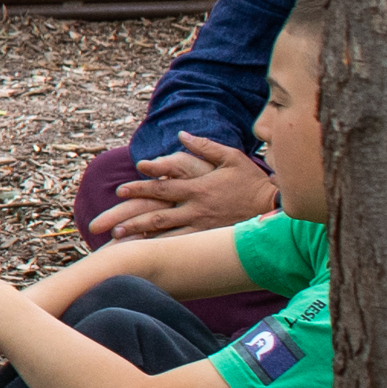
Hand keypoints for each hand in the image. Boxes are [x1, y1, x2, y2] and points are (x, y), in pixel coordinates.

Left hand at [101, 133, 272, 236]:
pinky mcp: (209, 238)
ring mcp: (202, 225)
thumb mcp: (231, 157)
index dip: (140, 186)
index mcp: (198, 188)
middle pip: (157, 213)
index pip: (162, 186)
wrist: (276, 208)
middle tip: (110, 221)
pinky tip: (146, 252)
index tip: (120, 190)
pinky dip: (163, 248)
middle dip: (130, 217)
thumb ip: (204, 147)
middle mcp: (196, 208)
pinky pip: (182, 245)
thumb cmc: (253, 181)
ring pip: (165, 232)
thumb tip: (182, 135)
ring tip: (118, 237)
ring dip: (140, 235)